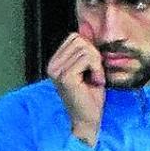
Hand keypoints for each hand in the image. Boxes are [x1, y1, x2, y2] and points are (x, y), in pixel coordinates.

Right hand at [47, 31, 105, 147]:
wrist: (88, 119)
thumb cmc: (90, 95)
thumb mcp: (88, 68)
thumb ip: (85, 51)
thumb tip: (90, 31)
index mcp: (54, 62)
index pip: (75, 37)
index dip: (89, 49)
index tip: (91, 69)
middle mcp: (52, 66)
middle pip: (79, 39)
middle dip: (94, 55)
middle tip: (94, 73)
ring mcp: (56, 71)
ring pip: (85, 48)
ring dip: (97, 64)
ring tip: (94, 79)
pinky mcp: (65, 77)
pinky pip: (88, 58)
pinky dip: (97, 69)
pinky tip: (95, 82)